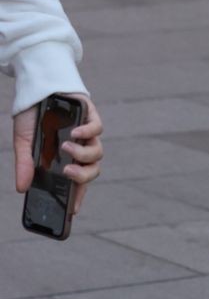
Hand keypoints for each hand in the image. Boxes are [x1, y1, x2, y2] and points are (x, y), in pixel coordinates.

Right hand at [13, 96, 104, 219]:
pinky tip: (74, 133)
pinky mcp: (91, 116)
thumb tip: (21, 189)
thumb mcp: (23, 142)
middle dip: (82, 176)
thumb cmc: (31, 117)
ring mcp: (88, 134)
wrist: (35, 87)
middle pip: (92, 170)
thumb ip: (25, 165)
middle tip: (67, 172)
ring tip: (66, 147)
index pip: (77, 182)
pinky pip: (97, 130)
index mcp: (66, 158)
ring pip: (96, 153)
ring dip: (83, 154)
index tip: (72, 211)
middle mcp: (79, 149)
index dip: (77, 196)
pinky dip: (87, 133)